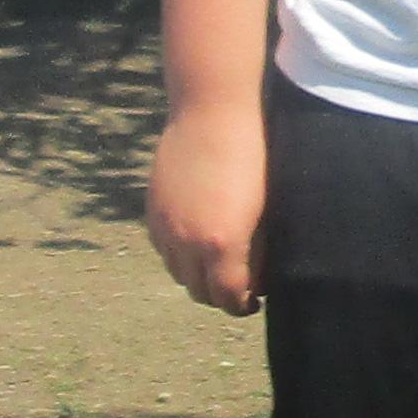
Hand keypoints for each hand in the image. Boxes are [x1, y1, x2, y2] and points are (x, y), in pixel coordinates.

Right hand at [147, 100, 268, 314]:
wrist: (211, 113)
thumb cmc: (252, 156)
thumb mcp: (264, 209)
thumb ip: (257, 251)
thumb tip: (255, 280)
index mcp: (221, 245)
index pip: (228, 298)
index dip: (242, 305)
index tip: (252, 302)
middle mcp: (187, 242)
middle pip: (199, 292)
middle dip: (219, 296)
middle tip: (236, 288)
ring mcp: (165, 226)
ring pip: (177, 273)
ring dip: (196, 276)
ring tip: (214, 265)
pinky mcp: (152, 210)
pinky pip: (162, 248)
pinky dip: (178, 254)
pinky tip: (194, 240)